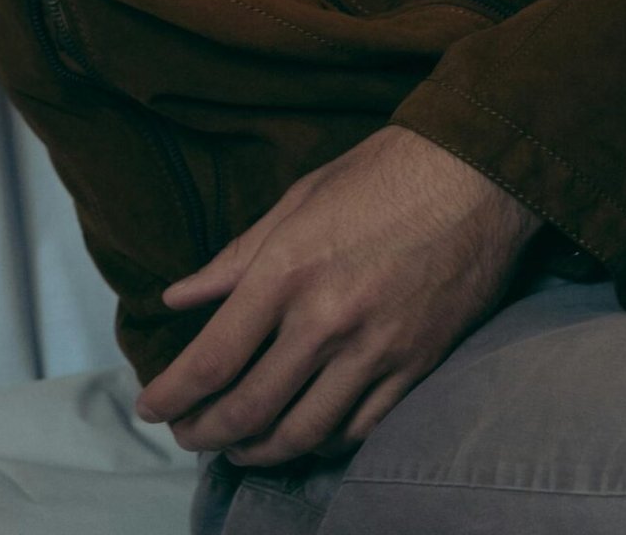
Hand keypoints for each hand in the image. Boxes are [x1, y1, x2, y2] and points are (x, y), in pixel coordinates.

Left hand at [134, 125, 541, 467]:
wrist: (475, 176)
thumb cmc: (381, 174)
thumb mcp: (297, 199)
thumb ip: (235, 258)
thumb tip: (179, 298)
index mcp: (288, 270)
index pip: (213, 357)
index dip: (173, 394)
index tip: (150, 408)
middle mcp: (326, 320)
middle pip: (250, 409)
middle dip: (206, 432)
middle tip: (187, 435)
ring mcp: (375, 351)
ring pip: (303, 434)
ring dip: (259, 451)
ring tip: (236, 447)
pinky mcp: (416, 369)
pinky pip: (359, 432)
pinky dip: (322, 446)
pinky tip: (302, 438)